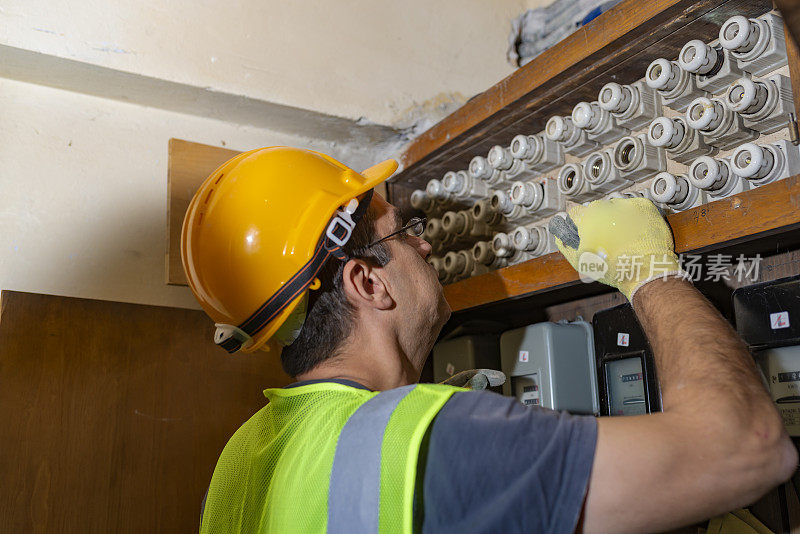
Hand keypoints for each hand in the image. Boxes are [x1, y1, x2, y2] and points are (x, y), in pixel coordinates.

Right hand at [548, 198, 681, 299]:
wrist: (645, 270)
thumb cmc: (613, 268)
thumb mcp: (581, 261)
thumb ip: (566, 245)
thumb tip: (560, 236)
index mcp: (587, 218)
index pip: (575, 213)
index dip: (578, 224)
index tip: (584, 231)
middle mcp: (605, 207)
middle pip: (596, 209)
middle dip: (599, 220)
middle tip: (606, 237)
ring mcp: (625, 205)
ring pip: (615, 206)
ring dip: (616, 216)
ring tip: (622, 235)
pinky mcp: (643, 206)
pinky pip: (633, 206)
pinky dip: (633, 216)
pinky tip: (634, 229)